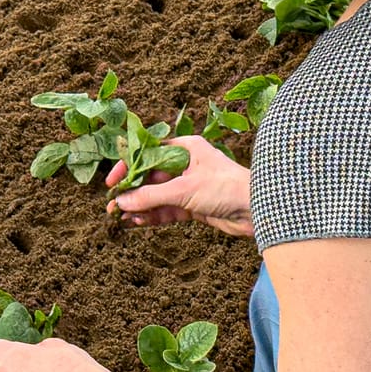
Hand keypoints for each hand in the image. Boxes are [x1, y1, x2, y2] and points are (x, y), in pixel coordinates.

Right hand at [107, 135, 253, 237]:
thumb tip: (122, 202)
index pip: (148, 153)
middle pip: (150, 177)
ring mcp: (189, 186)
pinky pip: (166, 209)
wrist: (258, 211)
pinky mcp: (193, 205)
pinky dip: (152, 216)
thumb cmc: (225, 188)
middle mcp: (186, 164)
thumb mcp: (184, 189)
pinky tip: (137, 224)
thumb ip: (150, 196)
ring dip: (139, 207)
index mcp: (185, 147)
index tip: (112, 182)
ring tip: (120, 218)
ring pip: (157, 196)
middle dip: (131, 192)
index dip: (128, 167)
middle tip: (112, 205)